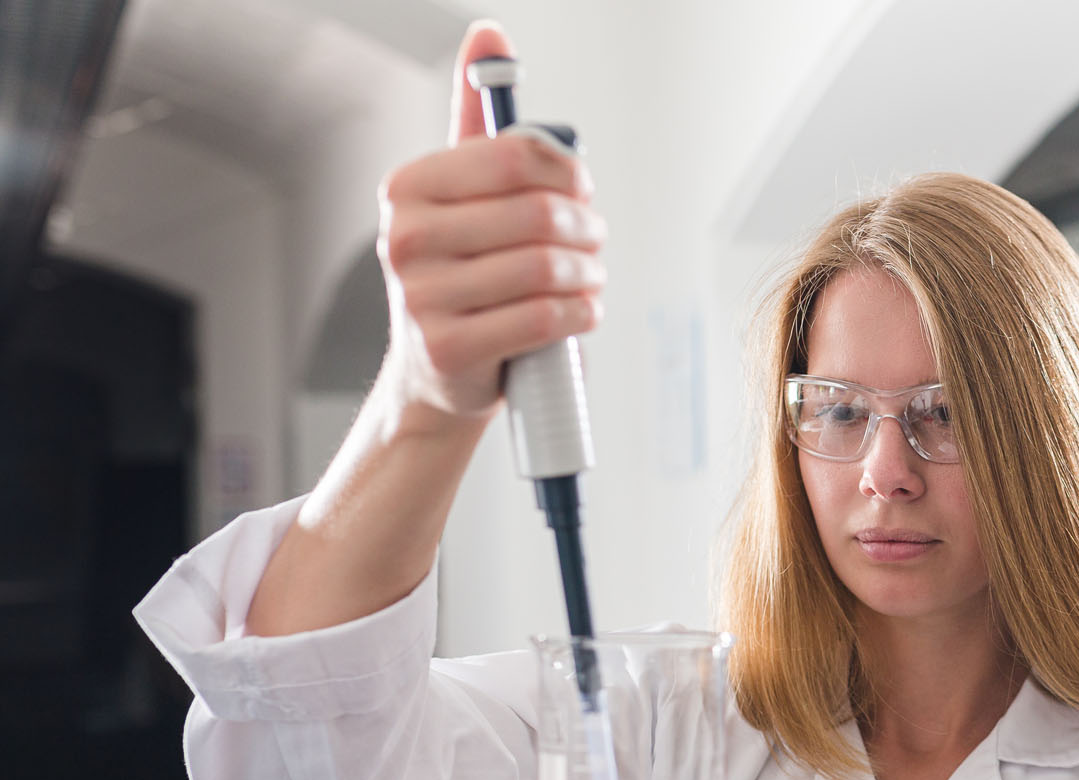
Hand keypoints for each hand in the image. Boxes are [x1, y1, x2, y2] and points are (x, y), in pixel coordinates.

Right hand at [374, 20, 607, 425]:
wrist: (435, 368)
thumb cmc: (461, 270)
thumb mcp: (461, 191)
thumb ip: (476, 117)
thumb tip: (489, 35)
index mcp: (409, 187)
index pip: (516, 156)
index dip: (568, 174)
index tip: (581, 190)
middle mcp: (405, 237)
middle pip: (540, 215)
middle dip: (587, 229)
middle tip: (595, 240)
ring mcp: (422, 296)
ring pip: (548, 269)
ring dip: (589, 273)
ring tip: (589, 276)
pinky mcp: (450, 347)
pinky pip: (546, 317)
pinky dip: (581, 313)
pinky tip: (581, 309)